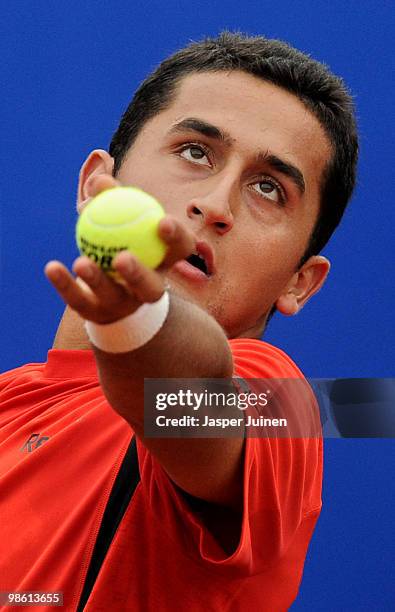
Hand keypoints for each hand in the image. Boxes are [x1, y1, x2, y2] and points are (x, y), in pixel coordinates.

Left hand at [44, 175, 194, 323]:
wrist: (109, 291)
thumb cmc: (122, 242)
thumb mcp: (120, 220)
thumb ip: (113, 200)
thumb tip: (100, 180)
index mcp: (162, 263)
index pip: (180, 251)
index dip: (176, 239)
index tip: (163, 221)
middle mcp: (147, 288)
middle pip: (150, 287)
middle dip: (139, 274)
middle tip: (122, 257)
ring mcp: (122, 304)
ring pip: (112, 296)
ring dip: (97, 280)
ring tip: (81, 262)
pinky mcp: (95, 312)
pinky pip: (78, 298)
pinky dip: (64, 283)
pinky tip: (52, 266)